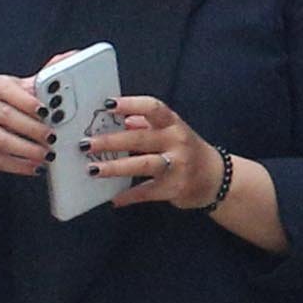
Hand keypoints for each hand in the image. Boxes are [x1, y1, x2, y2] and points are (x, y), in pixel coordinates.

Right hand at [0, 72, 57, 186]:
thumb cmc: (11, 107)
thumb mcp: (25, 90)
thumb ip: (46, 77)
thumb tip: (73, 56)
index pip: (7, 90)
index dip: (26, 101)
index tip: (46, 111)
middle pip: (6, 117)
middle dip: (33, 129)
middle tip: (54, 138)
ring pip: (1, 141)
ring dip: (27, 150)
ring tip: (49, 155)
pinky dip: (18, 165)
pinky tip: (35, 167)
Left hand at [87, 92, 224, 211]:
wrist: (216, 178)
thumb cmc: (186, 150)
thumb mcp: (171, 131)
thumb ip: (146, 123)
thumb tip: (123, 119)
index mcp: (172, 124)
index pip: (153, 108)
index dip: (131, 104)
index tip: (107, 104)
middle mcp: (176, 142)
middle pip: (140, 139)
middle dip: (111, 141)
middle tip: (86, 144)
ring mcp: (177, 166)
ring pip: (143, 165)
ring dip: (116, 168)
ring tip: (93, 170)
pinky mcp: (175, 188)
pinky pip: (147, 192)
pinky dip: (129, 196)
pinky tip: (114, 198)